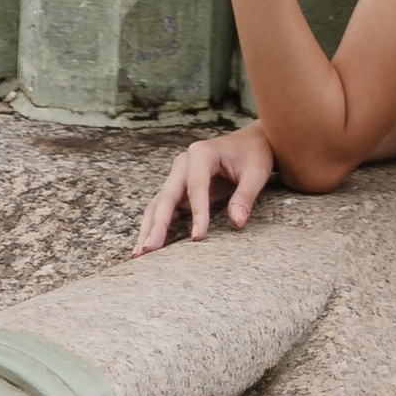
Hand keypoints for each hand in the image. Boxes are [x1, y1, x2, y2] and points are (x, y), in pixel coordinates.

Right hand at [134, 120, 276, 250]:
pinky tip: (148, 244)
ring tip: (139, 253)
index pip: (196, 186)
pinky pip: (164, 209)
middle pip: (167, 195)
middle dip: (157, 223)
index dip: (197, 212)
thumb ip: (246, 196)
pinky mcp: (179, 189)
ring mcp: (178, 176)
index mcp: (202, 153)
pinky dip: (155, 226)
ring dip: (149, 228)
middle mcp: (184, 163)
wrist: (251, 142)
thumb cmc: (254, 154)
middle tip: (149, 249)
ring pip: (159, 203)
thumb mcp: (256, 172)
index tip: (197, 237)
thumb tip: (237, 222)